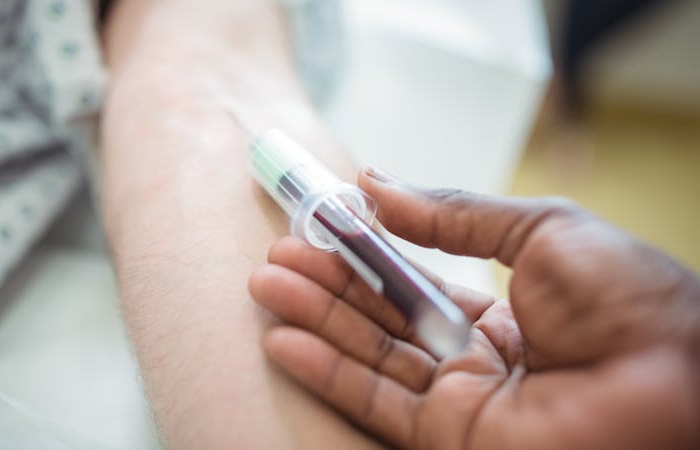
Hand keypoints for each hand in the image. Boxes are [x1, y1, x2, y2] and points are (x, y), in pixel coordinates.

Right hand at [249, 167, 699, 449]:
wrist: (675, 381)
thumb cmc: (628, 299)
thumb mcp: (540, 229)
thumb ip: (453, 214)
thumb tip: (376, 183)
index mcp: (507, 308)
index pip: (415, 280)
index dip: (368, 254)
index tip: (322, 225)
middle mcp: (477, 356)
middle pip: (383, 318)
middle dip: (328, 287)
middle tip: (278, 256)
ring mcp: (462, 401)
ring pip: (371, 357)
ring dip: (315, 323)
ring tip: (267, 285)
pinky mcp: (451, 439)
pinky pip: (377, 402)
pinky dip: (327, 372)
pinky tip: (284, 341)